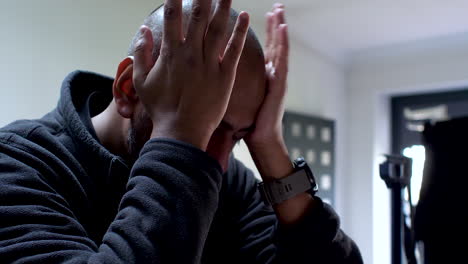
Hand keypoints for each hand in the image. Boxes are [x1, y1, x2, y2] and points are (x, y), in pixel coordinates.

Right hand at [133, 0, 249, 150]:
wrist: (181, 131)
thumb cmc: (161, 107)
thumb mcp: (142, 81)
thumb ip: (141, 53)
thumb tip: (144, 30)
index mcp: (171, 53)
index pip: (173, 16)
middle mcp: (191, 53)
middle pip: (199, 16)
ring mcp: (209, 64)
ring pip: (218, 28)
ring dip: (223, 6)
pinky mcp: (225, 75)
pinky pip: (234, 49)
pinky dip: (239, 32)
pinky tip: (245, 16)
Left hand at [245, 4, 288, 151]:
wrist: (260, 136)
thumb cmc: (249, 119)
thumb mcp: (242, 94)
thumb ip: (236, 79)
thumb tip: (217, 67)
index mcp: (264, 74)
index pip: (264, 47)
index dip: (264, 30)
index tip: (263, 12)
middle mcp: (273, 73)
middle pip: (275, 43)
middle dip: (276, 23)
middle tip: (277, 5)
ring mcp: (278, 77)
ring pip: (280, 47)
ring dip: (280, 28)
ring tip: (279, 11)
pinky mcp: (280, 84)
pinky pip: (282, 60)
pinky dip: (283, 44)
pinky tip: (283, 30)